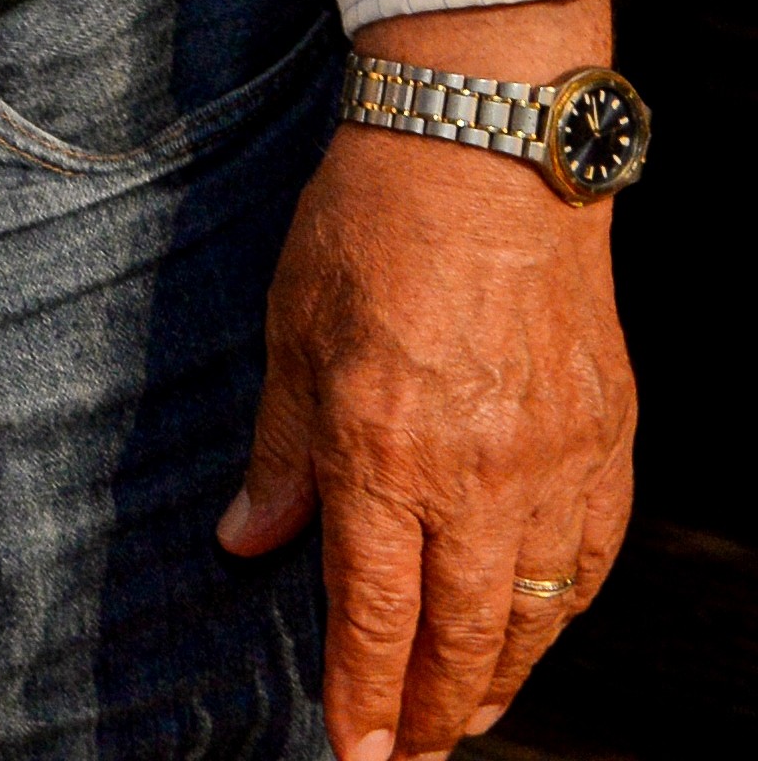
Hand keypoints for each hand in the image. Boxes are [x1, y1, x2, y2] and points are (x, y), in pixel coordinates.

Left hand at [222, 0, 634, 759]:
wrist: (484, 153)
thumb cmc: (369, 230)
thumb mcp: (288, 337)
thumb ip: (279, 456)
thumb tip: (248, 543)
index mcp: (384, 454)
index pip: (375, 613)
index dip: (365, 693)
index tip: (357, 748)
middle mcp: (479, 476)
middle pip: (465, 633)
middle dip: (439, 709)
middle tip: (417, 752)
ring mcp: (556, 461)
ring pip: (539, 610)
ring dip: (506, 673)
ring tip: (475, 713)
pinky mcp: (608, 437)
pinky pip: (594, 553)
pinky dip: (566, 606)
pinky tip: (541, 625)